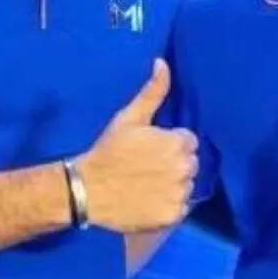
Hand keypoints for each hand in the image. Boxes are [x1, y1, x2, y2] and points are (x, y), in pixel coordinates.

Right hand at [77, 59, 197, 232]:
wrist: (87, 189)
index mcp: (178, 143)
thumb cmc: (108, 151)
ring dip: (173, 185)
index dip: (171, 144)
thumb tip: (163, 63)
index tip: (152, 149)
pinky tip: (149, 200)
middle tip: (149, 167)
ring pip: (186, 186)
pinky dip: (168, 206)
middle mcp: (184, 169)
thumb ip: (152, 92)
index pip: (188, 141)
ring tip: (148, 184)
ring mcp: (179, 194)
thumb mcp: (129, 118)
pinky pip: (180, 208)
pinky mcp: (172, 216)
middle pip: (190, 164)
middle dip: (175, 163)